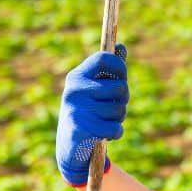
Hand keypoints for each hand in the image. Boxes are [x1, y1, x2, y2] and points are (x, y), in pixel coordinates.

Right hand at [56, 44, 128, 186]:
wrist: (69, 144)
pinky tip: (103, 134)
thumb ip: (108, 70)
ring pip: (120, 110)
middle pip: (121, 87)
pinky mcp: (82, 129)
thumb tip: (122, 46)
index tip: (120, 77)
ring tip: (103, 121)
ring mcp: (77, 109)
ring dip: (118, 118)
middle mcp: (74, 90)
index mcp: (77, 76)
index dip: (120, 67)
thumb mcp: (95, 88)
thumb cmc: (88, 110)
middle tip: (110, 107)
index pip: (105, 59)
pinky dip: (115, 133)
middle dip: (122, 100)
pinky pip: (116, 128)